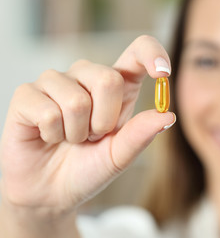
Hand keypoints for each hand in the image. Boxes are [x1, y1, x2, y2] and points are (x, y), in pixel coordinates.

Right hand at [0, 35, 174, 218]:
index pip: (137, 52)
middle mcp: (87, 76)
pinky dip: (53, 135)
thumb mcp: (119, 156)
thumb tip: (168, 116)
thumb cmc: (88, 169)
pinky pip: (48, 112)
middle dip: (104, 121)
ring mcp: (56, 82)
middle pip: (108, 79)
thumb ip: (140, 135)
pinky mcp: (27, 94)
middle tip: (93, 136)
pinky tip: (48, 137)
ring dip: (77, 132)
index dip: (152, 54)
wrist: (51, 192)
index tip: (163, 73)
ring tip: (70, 138)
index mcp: (117, 86)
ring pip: (77, 100)